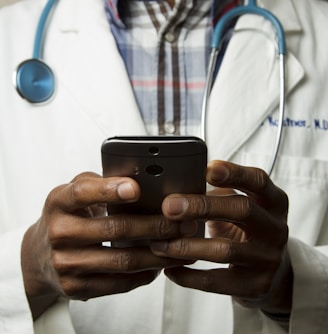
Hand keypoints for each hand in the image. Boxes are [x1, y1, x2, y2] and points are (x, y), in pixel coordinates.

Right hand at [21, 172, 194, 319]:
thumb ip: (100, 183)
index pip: (83, 193)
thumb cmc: (67, 216)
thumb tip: (140, 180)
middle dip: (155, 225)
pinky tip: (160, 265)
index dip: (110, 190)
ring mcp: (66, 263)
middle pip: (115, 229)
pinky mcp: (75, 287)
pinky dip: (144, 274)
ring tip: (181, 245)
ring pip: (122, 260)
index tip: (136, 188)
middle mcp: (59, 233)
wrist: (39, 255)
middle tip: (182, 222)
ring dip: (158, 254)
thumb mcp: (73, 193)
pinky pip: (118, 283)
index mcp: (59, 202)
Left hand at [150, 160, 291, 318]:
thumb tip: (176, 187)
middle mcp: (275, 228)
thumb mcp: (241, 206)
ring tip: (159, 244)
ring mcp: (268, 258)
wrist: (274, 271)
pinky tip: (170, 269)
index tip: (207, 169)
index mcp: (273, 201)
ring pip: (225, 249)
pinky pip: (217, 282)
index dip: (234, 173)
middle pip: (242, 210)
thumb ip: (218, 193)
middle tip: (169, 206)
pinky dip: (189, 276)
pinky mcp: (256, 285)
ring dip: (187, 246)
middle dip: (202, 207)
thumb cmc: (247, 229)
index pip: (258, 180)